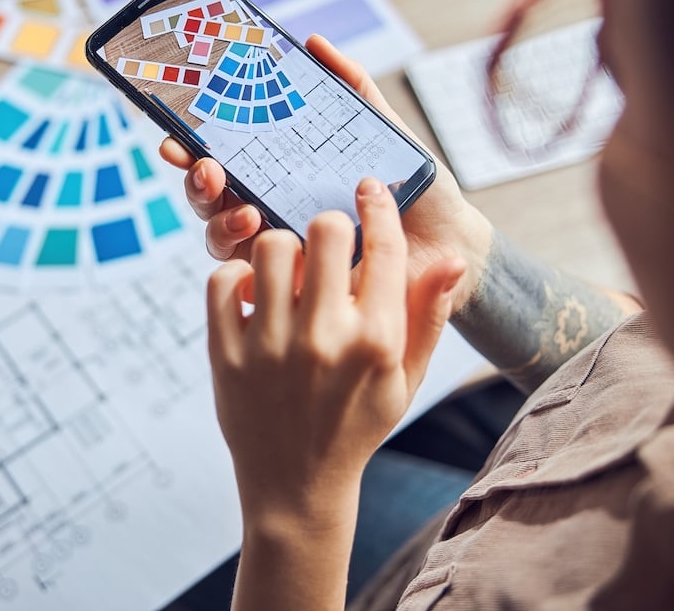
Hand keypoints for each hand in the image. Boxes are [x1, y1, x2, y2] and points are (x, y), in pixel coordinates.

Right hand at [161, 34, 492, 314]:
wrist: (449, 245)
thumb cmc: (414, 190)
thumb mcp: (382, 131)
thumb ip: (351, 87)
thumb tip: (314, 42)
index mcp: (282, 173)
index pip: (226, 159)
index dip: (194, 148)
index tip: (180, 135)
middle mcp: (271, 209)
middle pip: (211, 198)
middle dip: (197, 182)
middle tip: (207, 168)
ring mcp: (279, 249)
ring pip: (221, 238)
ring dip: (221, 221)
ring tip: (249, 211)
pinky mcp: (295, 286)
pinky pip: (255, 281)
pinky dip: (251, 263)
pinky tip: (268, 246)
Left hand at [206, 177, 465, 529]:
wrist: (298, 485)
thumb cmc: (358, 423)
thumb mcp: (405, 378)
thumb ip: (427, 315)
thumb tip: (452, 258)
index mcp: (376, 341)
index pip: (384, 247)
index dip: (378, 205)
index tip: (369, 187)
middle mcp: (324, 339)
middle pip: (323, 230)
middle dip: (328, 226)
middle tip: (325, 243)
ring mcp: (270, 346)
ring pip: (269, 246)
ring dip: (280, 248)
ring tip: (287, 271)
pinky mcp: (226, 354)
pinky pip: (221, 279)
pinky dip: (234, 274)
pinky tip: (252, 292)